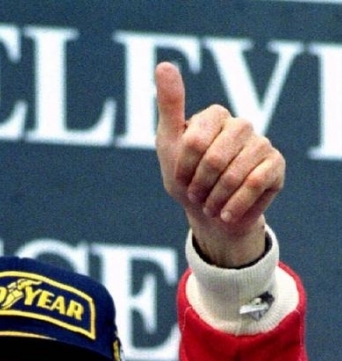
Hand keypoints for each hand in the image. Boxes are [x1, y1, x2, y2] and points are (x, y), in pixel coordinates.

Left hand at [155, 61, 284, 266]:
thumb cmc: (186, 179)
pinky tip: (226, 213)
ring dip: (215, 199)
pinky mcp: (276, 165)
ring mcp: (261, 143)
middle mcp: (241, 125)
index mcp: (215, 116)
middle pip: (215, 158)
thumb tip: (164, 64)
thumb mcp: (169, 144)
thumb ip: (170, 105)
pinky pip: (256, 183)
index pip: (195, 141)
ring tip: (211, 206)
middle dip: (199, 186)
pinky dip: (235, 205)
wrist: (209, 216)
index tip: (180, 180)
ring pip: (235, 173)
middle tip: (196, 196)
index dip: (183, 169)